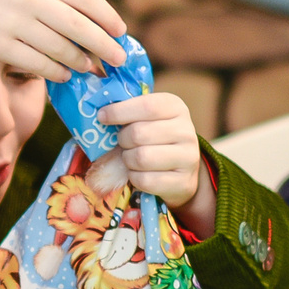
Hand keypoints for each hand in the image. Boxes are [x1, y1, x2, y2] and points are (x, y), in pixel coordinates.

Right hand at [0, 0, 126, 79]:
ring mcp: (12, 22)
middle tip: (119, 58)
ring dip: (80, 61)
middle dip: (104, 45)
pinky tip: (64, 75)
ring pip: (60, 48)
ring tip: (90, 68)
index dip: (107, 16)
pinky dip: (55, 71)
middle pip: (79, 26)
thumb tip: (81, 17)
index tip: (121, 31)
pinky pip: (36, 63)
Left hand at [98, 93, 214, 226]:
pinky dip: (134, 178)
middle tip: (122, 142)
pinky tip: (138, 173)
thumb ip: (128, 111)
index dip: (119, 111)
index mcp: (176, 108)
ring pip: (141, 158)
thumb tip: (100, 114)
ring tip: (130, 158)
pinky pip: (145, 180)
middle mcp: (186, 131)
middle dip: (122, 140)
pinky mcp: (183, 182)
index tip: (102, 116)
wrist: (182, 170)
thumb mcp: (147, 118)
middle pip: (139, 134)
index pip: (147, 106)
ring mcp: (188, 157)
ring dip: (127, 160)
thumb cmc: (155, 138)